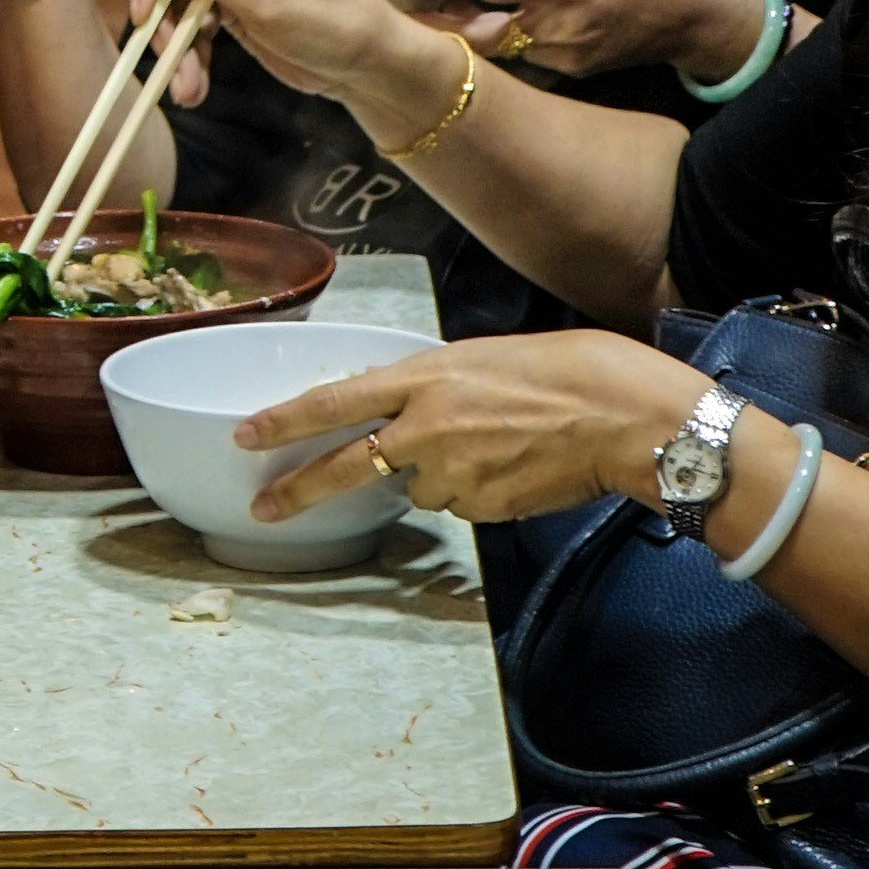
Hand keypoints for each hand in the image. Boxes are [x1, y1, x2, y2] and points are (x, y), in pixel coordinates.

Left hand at [234, 325, 694, 532]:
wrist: (622, 417)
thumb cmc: (563, 373)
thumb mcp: (480, 360)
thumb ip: (432, 387)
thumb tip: (404, 414)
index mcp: (425, 378)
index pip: (336, 401)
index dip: (286, 420)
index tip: (246, 433)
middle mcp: (428, 428)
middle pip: (347, 466)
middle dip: (299, 488)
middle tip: (264, 506)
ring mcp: (453, 473)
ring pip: (419, 486)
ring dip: (437, 475)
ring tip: (494, 446)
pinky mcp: (480, 508)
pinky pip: (460, 504)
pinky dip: (475, 491)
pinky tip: (513, 467)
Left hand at [405, 0, 760, 88]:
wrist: (701, 13)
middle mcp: (558, 28)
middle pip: (482, 35)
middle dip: (443, 22)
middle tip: (411, 2)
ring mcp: (565, 56)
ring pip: (502, 50)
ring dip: (472, 31)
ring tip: (442, 6)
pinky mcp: (575, 70)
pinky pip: (527, 56)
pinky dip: (505, 39)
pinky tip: (492, 18)